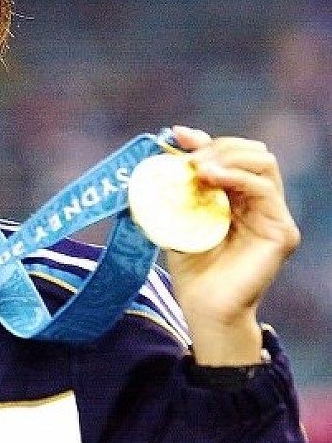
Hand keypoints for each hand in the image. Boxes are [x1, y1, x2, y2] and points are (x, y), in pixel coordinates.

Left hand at [165, 126, 299, 364]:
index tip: (176, 135)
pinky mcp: (281, 232)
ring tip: (197, 167)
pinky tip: (209, 177)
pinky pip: (265, 190)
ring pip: (263, 163)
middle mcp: (260, 203)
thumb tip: (162, 151)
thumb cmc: (190, 266)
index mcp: (238, 197)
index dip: (205, 140)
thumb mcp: (177, 218)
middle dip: (217, 146)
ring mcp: (274, 216)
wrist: (202, 307)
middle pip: (252, 152)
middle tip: (188, 157)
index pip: (232, 155)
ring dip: (226, 157)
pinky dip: (236, 176)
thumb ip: (176, 187)